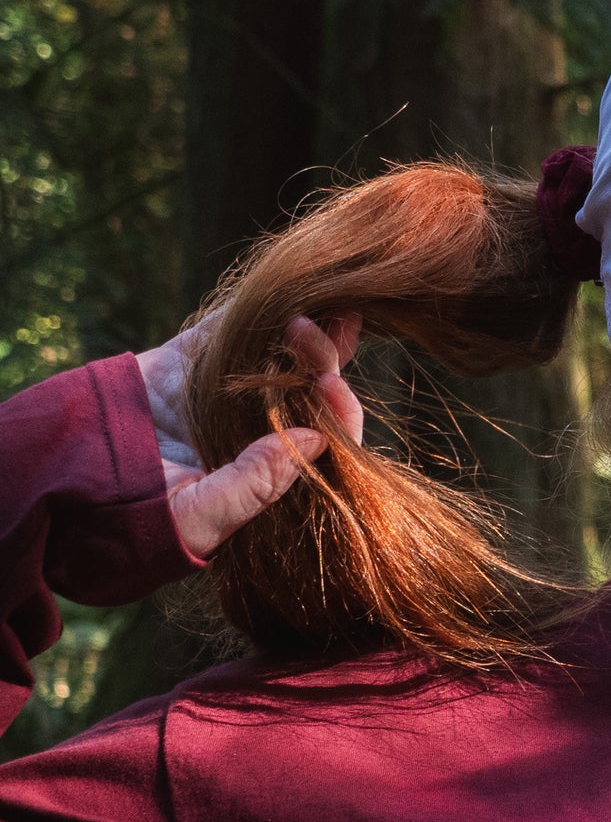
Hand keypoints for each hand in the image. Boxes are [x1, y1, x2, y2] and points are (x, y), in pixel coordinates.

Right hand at [135, 312, 362, 557]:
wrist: (60, 490)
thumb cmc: (134, 525)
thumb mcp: (197, 518)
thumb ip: (255, 485)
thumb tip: (316, 439)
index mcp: (270, 475)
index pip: (325, 443)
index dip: (339, 413)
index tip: (333, 384)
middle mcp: (255, 434)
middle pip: (309, 394)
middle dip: (326, 363)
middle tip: (326, 334)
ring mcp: (223, 397)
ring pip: (277, 358)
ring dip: (301, 333)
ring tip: (318, 310)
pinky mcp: (185, 365)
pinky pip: (225, 332)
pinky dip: (249, 313)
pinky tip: (275, 296)